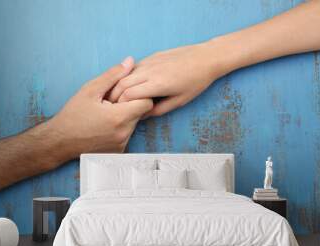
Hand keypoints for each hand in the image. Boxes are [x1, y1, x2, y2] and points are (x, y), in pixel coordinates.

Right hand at [49, 57, 152, 156]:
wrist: (60, 141)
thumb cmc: (73, 115)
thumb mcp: (90, 90)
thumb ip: (113, 75)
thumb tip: (130, 62)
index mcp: (119, 117)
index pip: (147, 103)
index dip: (139, 95)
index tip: (124, 93)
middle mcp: (123, 133)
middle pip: (141, 113)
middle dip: (130, 105)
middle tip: (111, 103)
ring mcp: (121, 144)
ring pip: (134, 124)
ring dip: (125, 116)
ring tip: (106, 114)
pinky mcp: (118, 151)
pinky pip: (127, 135)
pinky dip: (120, 128)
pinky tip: (104, 125)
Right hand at [108, 43, 223, 116]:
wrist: (206, 58)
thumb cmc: (196, 82)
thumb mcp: (180, 101)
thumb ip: (159, 110)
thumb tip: (142, 116)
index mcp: (158, 84)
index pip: (128, 95)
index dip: (121, 104)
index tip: (120, 111)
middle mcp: (151, 71)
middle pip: (122, 83)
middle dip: (115, 95)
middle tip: (113, 105)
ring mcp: (150, 61)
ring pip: (126, 74)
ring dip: (119, 85)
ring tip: (119, 96)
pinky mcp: (152, 56)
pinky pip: (134, 67)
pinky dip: (127, 76)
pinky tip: (130, 84)